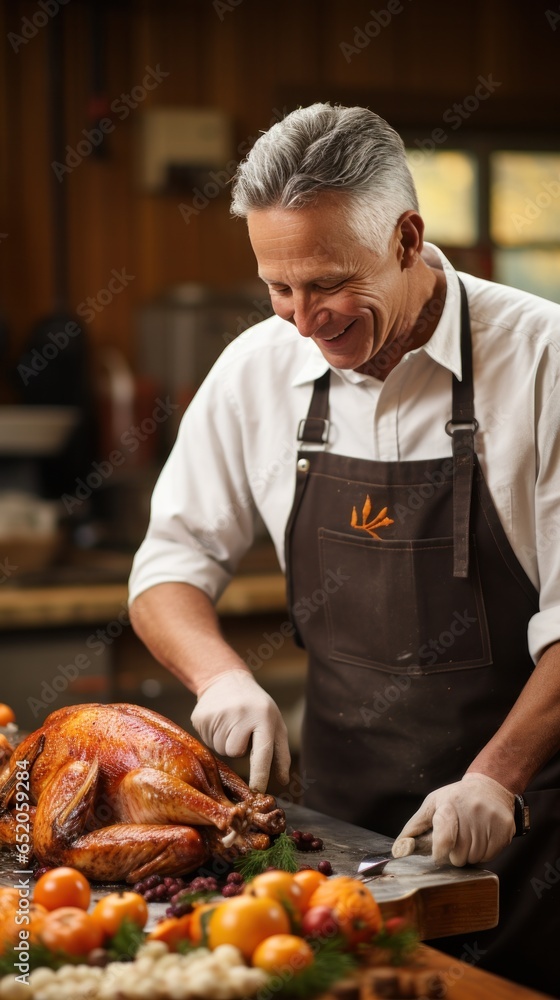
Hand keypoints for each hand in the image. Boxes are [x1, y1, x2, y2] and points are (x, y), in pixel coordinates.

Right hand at [191, 669, 290, 791]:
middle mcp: (241, 714)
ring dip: (225, 740)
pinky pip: (206, 740)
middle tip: (240, 728)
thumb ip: (280, 753)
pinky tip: (218, 719)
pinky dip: (212, 734)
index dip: (260, 774)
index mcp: (263, 717)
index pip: (262, 753)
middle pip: (235, 752)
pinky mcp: (201, 716)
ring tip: (229, 722)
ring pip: (219, 748)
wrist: (226, 680)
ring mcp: (218, 714)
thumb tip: (283, 781)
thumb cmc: (257, 707)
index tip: (257, 791)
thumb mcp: (274, 723)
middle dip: (237, 746)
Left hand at [392, 773, 515, 865]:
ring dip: (469, 855)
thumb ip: (414, 827)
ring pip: (474, 858)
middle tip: (456, 840)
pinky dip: (483, 853)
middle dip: (454, 854)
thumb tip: (398, 850)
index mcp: (449, 806)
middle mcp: (471, 812)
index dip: (439, 854)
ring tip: (469, 837)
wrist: (490, 787)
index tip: (437, 855)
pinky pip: (489, 857)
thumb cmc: (456, 799)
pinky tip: (482, 838)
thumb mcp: (433, 804)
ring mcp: (490, 820)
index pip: (444, 839)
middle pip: (459, 855)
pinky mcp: (505, 829)